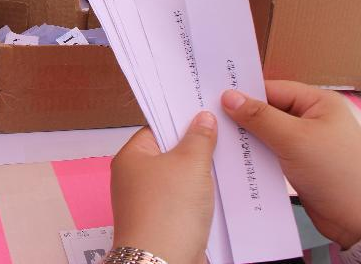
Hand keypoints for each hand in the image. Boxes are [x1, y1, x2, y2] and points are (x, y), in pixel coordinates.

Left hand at [110, 112, 216, 263]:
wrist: (164, 261)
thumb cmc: (167, 211)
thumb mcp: (190, 163)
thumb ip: (199, 137)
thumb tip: (203, 119)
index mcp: (132, 156)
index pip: (156, 127)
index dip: (181, 120)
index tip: (204, 112)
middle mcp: (135, 178)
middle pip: (170, 152)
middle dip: (195, 146)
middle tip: (222, 132)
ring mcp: (148, 201)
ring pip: (179, 177)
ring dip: (201, 173)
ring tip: (228, 158)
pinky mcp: (163, 221)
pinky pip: (184, 200)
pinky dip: (200, 195)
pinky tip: (221, 190)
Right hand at [221, 81, 360, 249]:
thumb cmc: (334, 170)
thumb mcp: (294, 139)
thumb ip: (260, 117)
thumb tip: (227, 95)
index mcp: (318, 102)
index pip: (272, 89)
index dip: (244, 94)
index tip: (212, 98)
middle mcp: (312, 118)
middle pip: (269, 111)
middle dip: (243, 117)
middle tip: (207, 118)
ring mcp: (306, 143)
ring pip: (268, 134)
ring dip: (248, 138)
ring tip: (215, 138)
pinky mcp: (301, 165)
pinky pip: (272, 153)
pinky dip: (256, 155)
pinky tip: (234, 159)